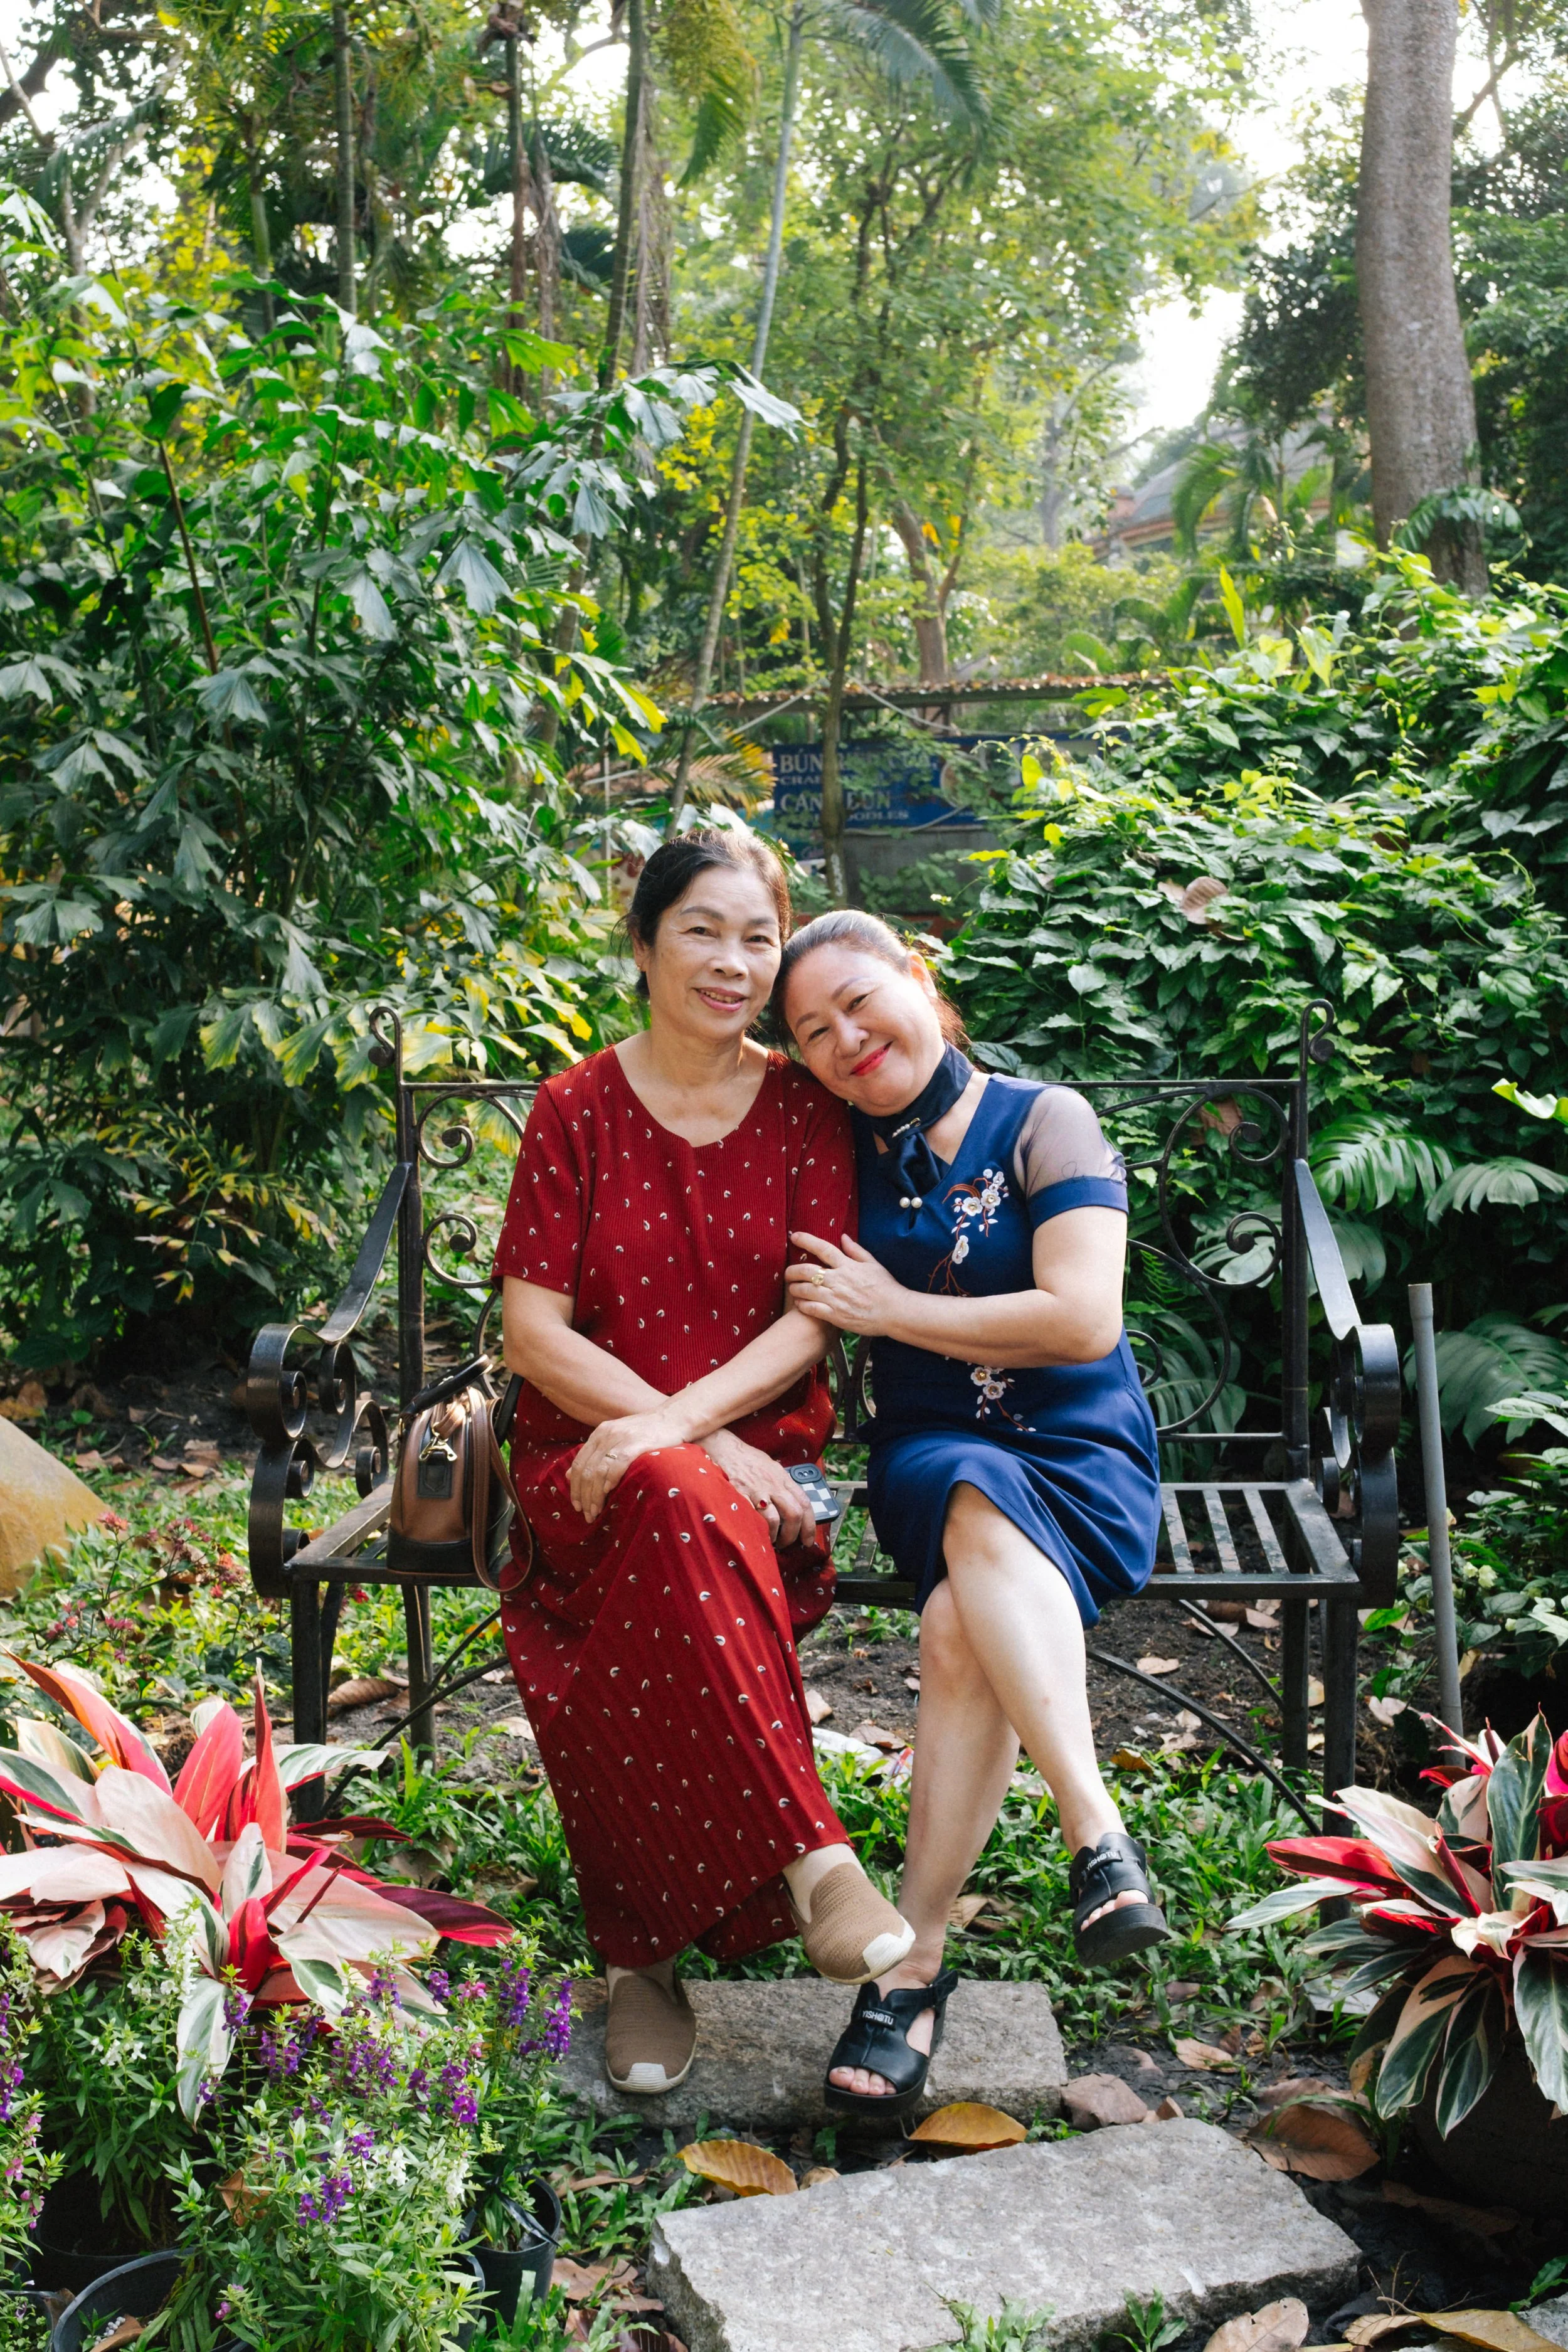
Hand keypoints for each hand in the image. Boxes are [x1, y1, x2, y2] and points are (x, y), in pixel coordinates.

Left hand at [569, 1406, 684, 1523]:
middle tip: (587, 1514)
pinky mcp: (637, 1443)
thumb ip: (594, 1454)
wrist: (673, 1418)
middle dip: (584, 1496)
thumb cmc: (646, 1432)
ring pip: (598, 1471)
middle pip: (586, 1470)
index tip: (577, 1505)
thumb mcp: (615, 1438)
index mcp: (599, 1434)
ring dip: (595, 1495)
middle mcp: (606, 1434)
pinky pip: (618, 1464)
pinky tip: (609, 1491)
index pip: (578, 1464)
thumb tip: (568, 1475)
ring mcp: (621, 1438)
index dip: (574, 1487)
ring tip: (597, 1511)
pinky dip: (611, 1479)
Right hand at [701, 1427, 815, 1548]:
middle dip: (792, 1535)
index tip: (807, 1540)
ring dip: (773, 1536)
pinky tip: (754, 1533)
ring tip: (769, 1540)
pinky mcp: (740, 1495)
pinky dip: (756, 1530)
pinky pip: (752, 1518)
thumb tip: (793, 1507)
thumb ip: (782, 1485)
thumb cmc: (747, 1459)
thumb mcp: (771, 1468)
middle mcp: (773, 1484)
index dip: (809, 1526)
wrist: (723, 1448)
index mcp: (783, 1478)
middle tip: (787, 1543)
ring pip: (774, 1520)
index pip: (805, 1503)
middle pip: (794, 1514)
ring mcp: (756, 1490)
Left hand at [784, 1231, 906, 1338]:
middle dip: (792, 1270)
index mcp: (848, 1266)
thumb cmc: (886, 1288)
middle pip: (807, 1271)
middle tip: (788, 1273)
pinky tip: (800, 1304)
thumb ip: (856, 1251)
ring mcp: (836, 1298)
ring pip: (805, 1290)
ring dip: (794, 1288)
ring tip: (792, 1288)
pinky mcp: (835, 1315)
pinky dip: (802, 1305)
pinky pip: (811, 1309)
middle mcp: (839, 1280)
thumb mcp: (873, 1264)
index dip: (806, 1240)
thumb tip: (843, 1237)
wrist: (895, 1312)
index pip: (823, 1248)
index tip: (794, 1236)